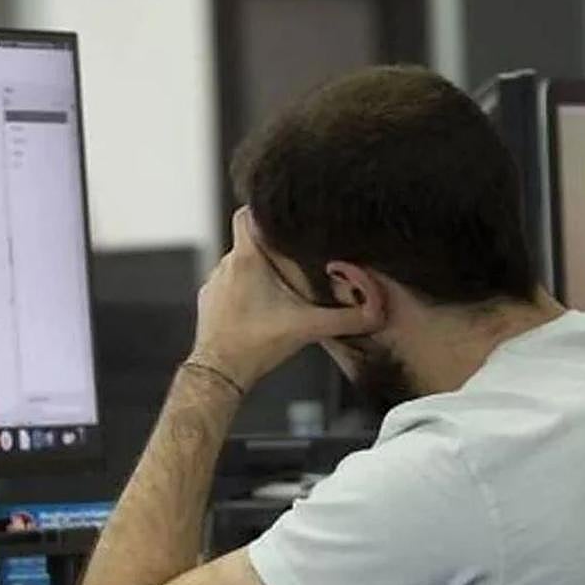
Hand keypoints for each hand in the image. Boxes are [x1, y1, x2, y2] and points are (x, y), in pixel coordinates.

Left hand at [188, 208, 378, 385]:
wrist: (220, 373)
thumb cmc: (253, 346)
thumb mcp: (307, 328)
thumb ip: (345, 318)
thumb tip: (375, 312)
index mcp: (246, 260)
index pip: (246, 215)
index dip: (263, 211)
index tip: (281, 216)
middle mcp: (225, 266)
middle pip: (250, 242)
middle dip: (272, 249)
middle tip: (295, 261)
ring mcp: (215, 284)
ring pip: (239, 264)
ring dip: (258, 272)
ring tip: (280, 287)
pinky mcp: (209, 301)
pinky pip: (228, 285)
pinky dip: (243, 290)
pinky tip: (261, 306)